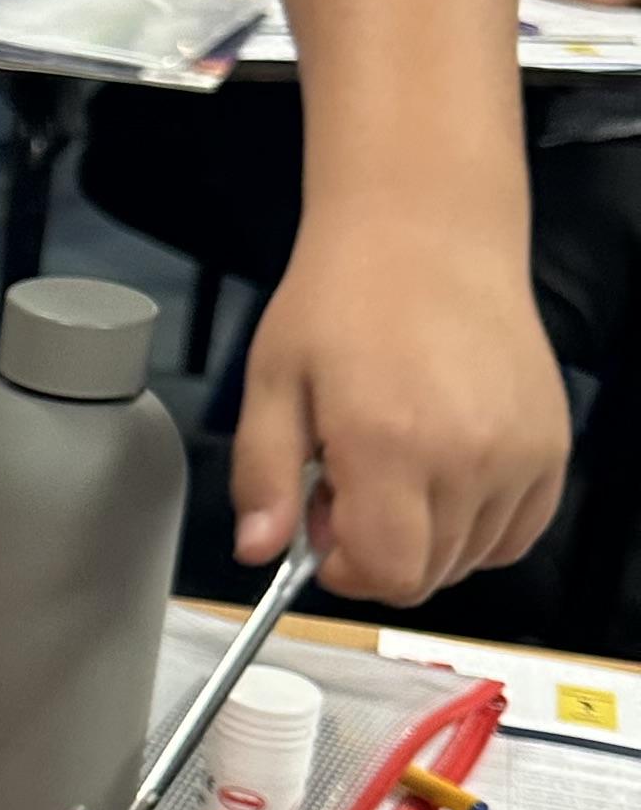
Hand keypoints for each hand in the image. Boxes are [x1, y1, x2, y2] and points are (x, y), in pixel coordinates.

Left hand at [232, 207, 565, 599]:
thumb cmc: (345, 298)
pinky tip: (443, 474)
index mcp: (391, 444)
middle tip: (351, 482)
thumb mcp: (273, 382)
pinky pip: (519, 532)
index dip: (346, 570)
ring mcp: (520, 453)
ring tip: (396, 466)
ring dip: (428, 537)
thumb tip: (257, 550)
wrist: (427, 235)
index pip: (387, 573)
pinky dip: (479, 525)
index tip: (323, 530)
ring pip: (472, 558)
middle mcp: (468, 457)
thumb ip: (262, 475)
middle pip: (427, 573)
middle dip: (378, 549)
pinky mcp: (552, 444)